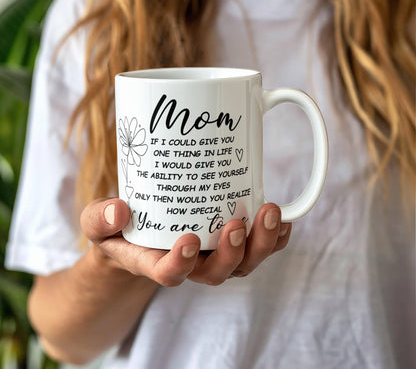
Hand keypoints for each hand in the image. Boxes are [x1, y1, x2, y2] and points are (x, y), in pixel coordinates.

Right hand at [81, 198, 290, 285]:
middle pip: (217, 273)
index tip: (189, 240)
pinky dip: (275, 239)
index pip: (169, 275)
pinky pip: (257, 249)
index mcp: (155, 262)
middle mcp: (189, 264)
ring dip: (260, 243)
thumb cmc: (119, 230)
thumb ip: (99, 218)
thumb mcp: (98, 222)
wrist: (138, 233)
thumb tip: (119, 209)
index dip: (181, 265)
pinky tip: (283, 220)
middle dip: (232, 253)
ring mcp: (212, 255)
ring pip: (243, 263)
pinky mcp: (228, 242)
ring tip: (270, 214)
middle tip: (237, 223)